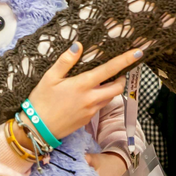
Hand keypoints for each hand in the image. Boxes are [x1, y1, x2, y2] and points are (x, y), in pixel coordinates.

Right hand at [26, 43, 142, 139]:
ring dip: (111, 89)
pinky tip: (88, 95)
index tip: (138, 53)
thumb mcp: (49, 77)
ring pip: (110, 98)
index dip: (125, 61)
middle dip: (121, 78)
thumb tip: (78, 46)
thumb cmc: (41, 100)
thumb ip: (65, 61)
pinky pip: (100, 107)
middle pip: (117, 88)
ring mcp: (91, 111)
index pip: (109, 70)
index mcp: (82, 85)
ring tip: (102, 82)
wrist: (37, 129)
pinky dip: (100, 98)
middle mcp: (91, 98)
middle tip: (117, 71)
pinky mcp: (87, 120)